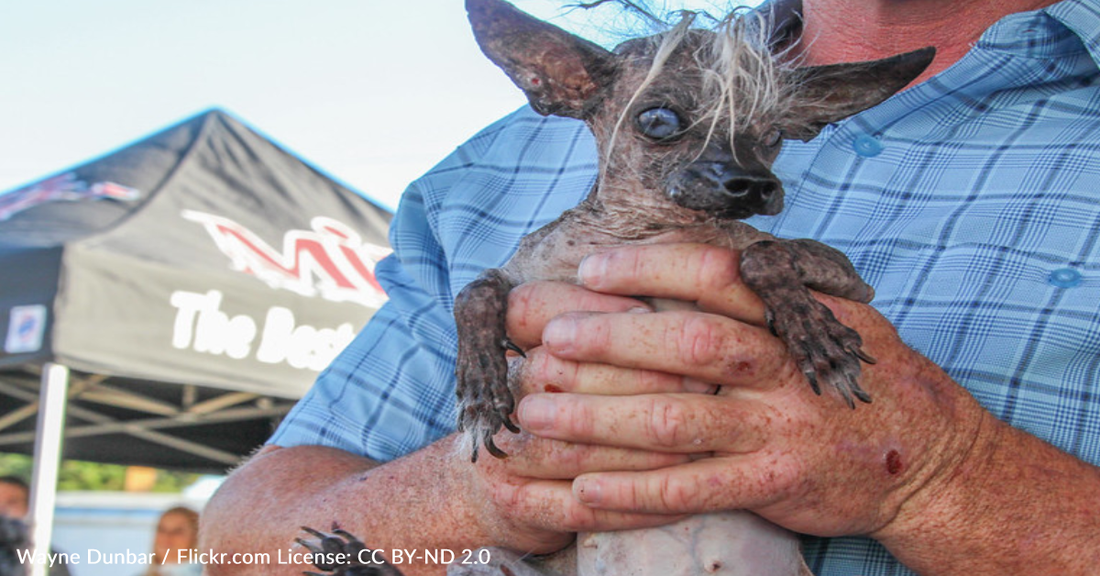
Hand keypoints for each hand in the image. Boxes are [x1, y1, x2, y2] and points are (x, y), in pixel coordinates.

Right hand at [453, 280, 693, 552]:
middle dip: (639, 379)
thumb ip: (609, 321)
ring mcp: (503, 454)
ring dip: (645, 448)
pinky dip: (636, 505)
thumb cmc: (558, 407)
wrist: (493, 488)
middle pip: (559, 376)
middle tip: (704, 381)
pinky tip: (685, 499)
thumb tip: (673, 292)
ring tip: (703, 442)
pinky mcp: (516, 507)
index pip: (537, 309)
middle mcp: (500, 395)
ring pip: (578, 449)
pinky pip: (583, 510)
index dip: (598, 310)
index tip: (659, 316)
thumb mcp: (570, 355)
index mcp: (506, 346)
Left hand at [512, 243, 994, 538]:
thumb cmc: (869, 379)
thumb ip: (772, 294)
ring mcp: (780, 428)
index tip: (591, 268)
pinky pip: (693, 489)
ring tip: (538, 415)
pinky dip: (635, 492)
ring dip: (600, 419)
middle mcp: (785, 367)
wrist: (931, 459)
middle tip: (548, 339)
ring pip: (678, 419)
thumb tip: (698, 258)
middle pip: (689, 343)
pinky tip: (584, 492)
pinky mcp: (776, 483)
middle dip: (611, 339)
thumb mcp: (837, 317)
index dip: (650, 267)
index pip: (717, 275)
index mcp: (794, 316)